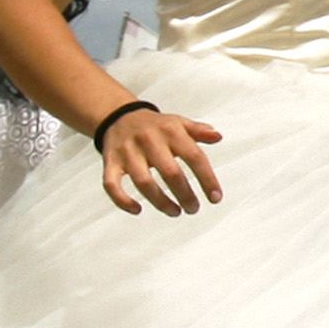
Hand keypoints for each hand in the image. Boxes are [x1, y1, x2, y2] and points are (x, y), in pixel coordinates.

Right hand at [100, 109, 224, 217]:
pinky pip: (111, 184)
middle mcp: (149, 141)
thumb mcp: (179, 123)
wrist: (119, 116)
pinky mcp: (110, 162)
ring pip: (143, 183)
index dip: (207, 178)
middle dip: (185, 195)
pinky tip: (137, 210)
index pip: (194, 156)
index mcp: (170, 131)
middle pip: (170, 172)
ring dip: (161, 202)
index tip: (216, 198)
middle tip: (193, 209)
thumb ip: (199, 131)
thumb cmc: (156, 126)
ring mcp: (128, 152)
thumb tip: (218, 136)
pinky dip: (122, 200)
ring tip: (175, 212)